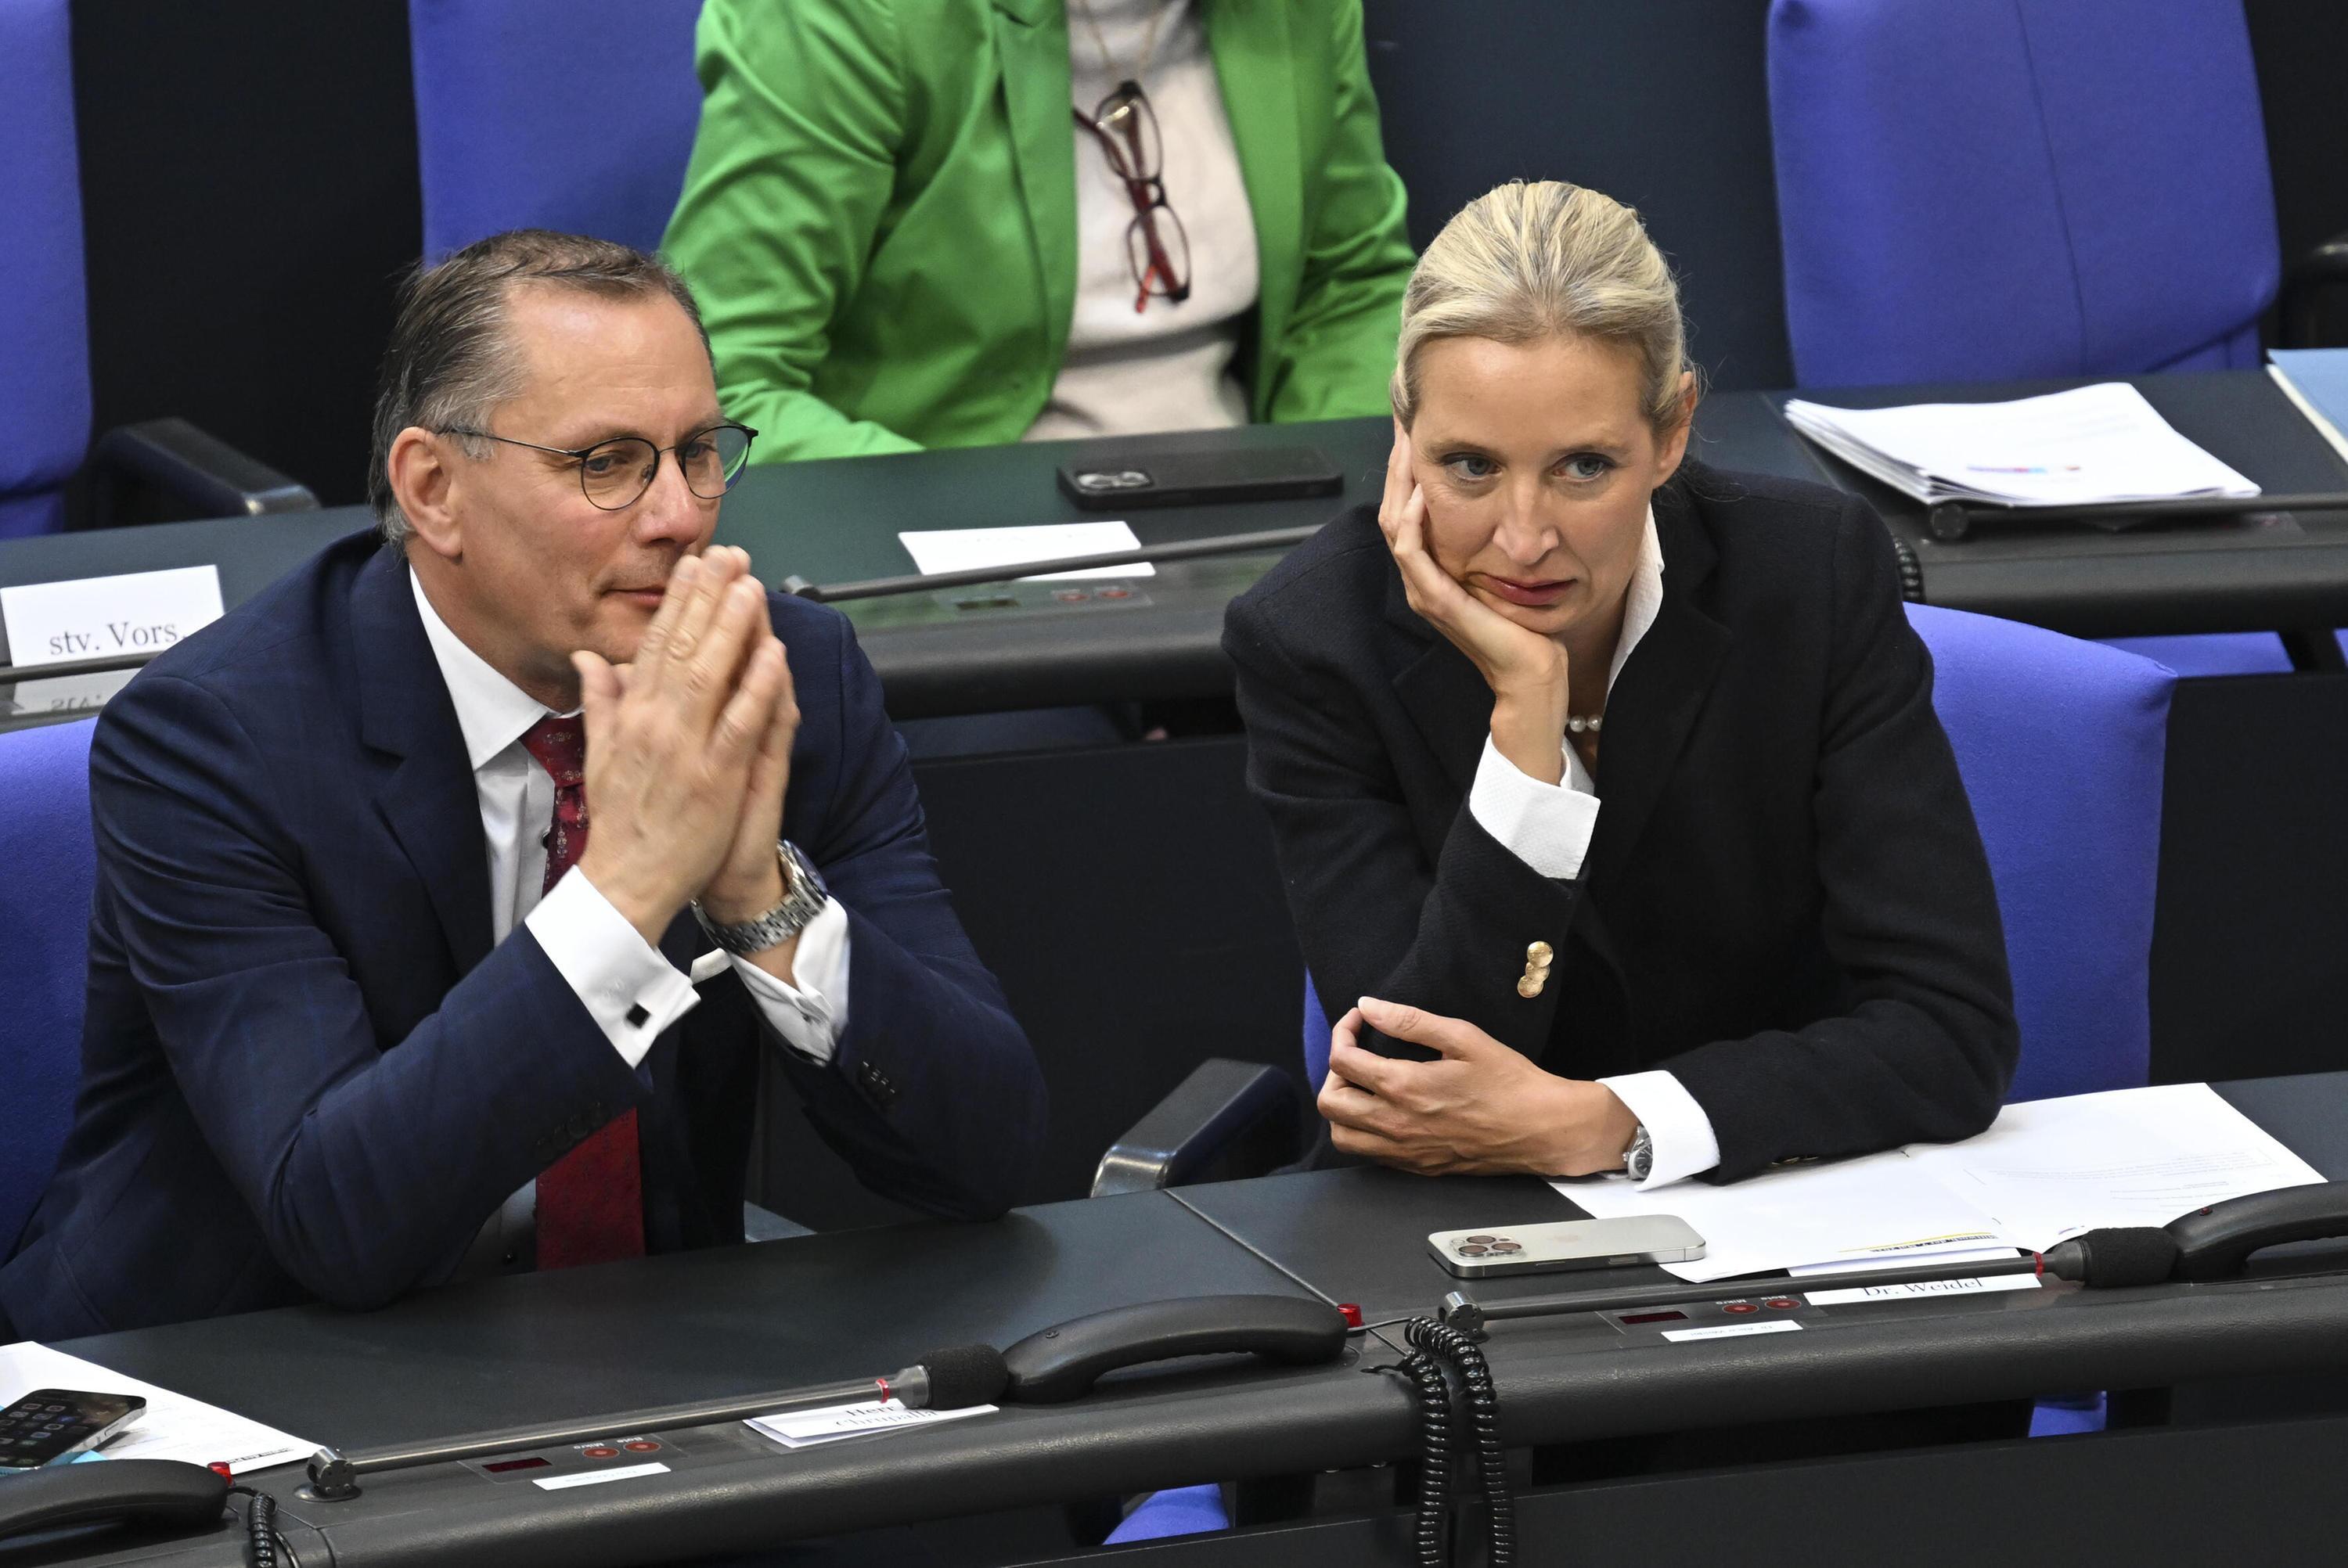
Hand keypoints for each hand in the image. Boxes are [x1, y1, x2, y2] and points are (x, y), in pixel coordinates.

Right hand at [572, 546, 785, 942]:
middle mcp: (655, 724)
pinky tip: (772, 653)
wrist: (626, 881)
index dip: (678, 602)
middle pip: (684, 647)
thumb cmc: (619, 821)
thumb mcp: (599, 754)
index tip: (695, 566)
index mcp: (631, 716)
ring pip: (712, 674)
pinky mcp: (716, 777)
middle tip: (730, 556)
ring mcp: (687, 749)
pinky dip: (756, 686)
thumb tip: (589, 660)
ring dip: (733, 627)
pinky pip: (741, 723)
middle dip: (708, 598)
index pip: (655, 645)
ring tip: (752, 586)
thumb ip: (600, 702)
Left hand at [1318, 996, 1637, 1176]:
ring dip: (1342, 1106)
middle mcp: (1395, 1125)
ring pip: (1342, 1135)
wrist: (1543, 1129)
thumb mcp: (1462, 1037)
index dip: (1342, 1032)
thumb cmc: (1509, 1080)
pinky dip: (1363, 1130)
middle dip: (1333, 1071)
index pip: (1341, 1061)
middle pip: (1329, 1103)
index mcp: (1403, 1087)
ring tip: (1365, 1085)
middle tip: (1358, 1053)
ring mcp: (1405, 1152)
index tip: (1360, 1020)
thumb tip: (1369, 1006)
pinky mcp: (1417, 1167)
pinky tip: (1385, 1110)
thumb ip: (1409, 1021)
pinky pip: (1369, 1153)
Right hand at [1379, 423, 1569, 782]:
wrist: (1536, 678)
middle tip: (1407, 414)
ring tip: (1409, 439)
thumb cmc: (1532, 630)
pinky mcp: (1437, 602)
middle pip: (1394, 506)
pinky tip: (1422, 491)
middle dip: (1401, 459)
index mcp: (1436, 570)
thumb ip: (1506, 540)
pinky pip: (1410, 552)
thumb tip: (1522, 495)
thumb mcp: (1516, 572)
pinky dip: (1413, 519)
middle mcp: (1423, 578)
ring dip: (1401, 479)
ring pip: (1395, 523)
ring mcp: (1425, 591)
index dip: (1413, 464)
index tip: (1424, 421)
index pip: (1411, 505)